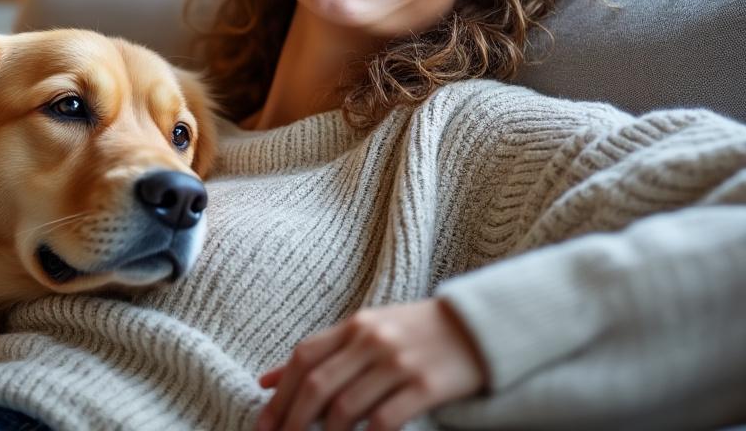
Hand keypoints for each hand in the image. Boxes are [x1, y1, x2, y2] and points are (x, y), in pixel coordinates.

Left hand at [256, 298, 486, 430]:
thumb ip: (322, 354)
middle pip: (318, 386)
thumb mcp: (366, 331)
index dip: (279, 394)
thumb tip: (267, 380)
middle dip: (293, 422)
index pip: (304, 358)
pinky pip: (384, 420)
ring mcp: (399, 363)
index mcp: (355, 325)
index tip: (265, 425)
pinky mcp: (426, 385)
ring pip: (346, 407)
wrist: (480, 326)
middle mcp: (372, 340)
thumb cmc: (416, 333)